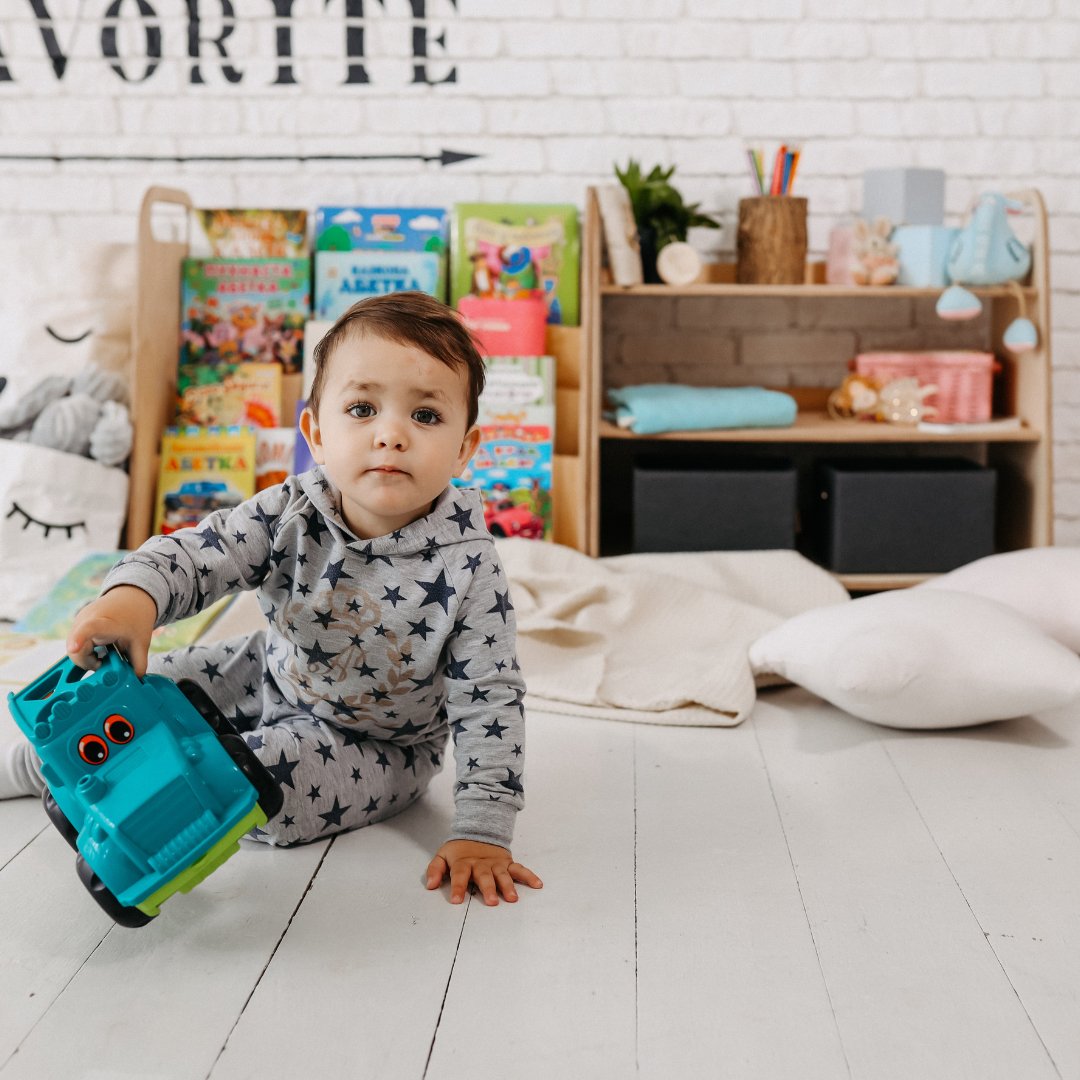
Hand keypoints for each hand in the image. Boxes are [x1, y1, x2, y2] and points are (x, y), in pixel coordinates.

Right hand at [66, 585, 157, 675]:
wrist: (131, 596)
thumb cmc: (136, 618)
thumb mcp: (142, 641)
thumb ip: (139, 663)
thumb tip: (135, 682)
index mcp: (106, 622)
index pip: (89, 628)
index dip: (79, 639)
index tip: (74, 648)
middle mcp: (87, 619)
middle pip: (76, 649)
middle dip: (88, 662)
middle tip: (104, 663)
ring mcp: (79, 621)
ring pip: (73, 649)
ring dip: (86, 658)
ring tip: (103, 655)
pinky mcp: (76, 624)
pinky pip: (74, 644)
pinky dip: (84, 652)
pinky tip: (98, 649)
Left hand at [425, 839, 542, 905]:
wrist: (478, 830)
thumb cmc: (459, 851)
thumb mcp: (443, 855)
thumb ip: (435, 869)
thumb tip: (430, 885)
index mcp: (464, 862)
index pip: (460, 874)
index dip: (458, 887)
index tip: (456, 901)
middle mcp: (481, 863)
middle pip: (484, 876)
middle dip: (488, 888)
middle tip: (491, 902)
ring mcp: (496, 863)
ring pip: (503, 874)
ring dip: (508, 885)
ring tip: (512, 898)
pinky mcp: (507, 862)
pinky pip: (519, 869)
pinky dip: (529, 876)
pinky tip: (537, 884)